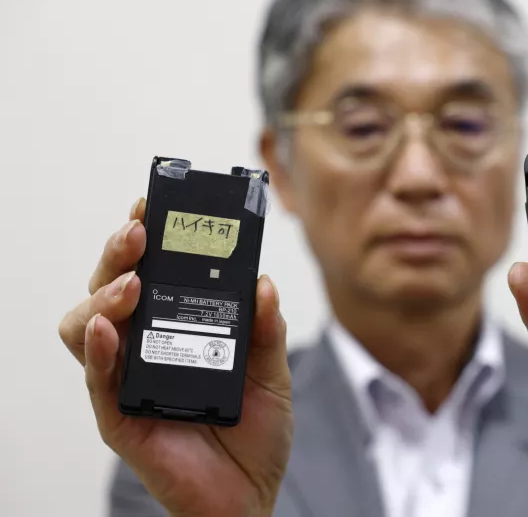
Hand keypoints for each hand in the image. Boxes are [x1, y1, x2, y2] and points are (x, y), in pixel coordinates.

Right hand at [58, 199, 293, 516]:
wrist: (250, 497)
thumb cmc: (255, 434)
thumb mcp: (272, 372)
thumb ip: (267, 329)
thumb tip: (262, 282)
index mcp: (177, 330)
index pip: (148, 274)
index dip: (144, 240)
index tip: (152, 207)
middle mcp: (145, 349)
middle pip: (109, 290)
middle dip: (118, 254)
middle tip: (139, 232)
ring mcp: (127, 381)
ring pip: (86, 326)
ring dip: (103, 297)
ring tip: (133, 284)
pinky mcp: (120, 418)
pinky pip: (97, 381)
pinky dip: (98, 350)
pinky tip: (109, 329)